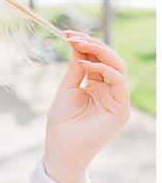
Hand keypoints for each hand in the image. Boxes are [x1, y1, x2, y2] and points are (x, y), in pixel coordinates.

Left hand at [43, 31, 130, 182]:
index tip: (67, 34)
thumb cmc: (63, 122)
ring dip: (98, 52)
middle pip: (110, 59)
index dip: (85, 44)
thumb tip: (79, 45)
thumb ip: (77, 68)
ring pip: (118, 66)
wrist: (62, 148)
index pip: (98, 59)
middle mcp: (110, 90)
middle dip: (92, 44)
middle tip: (72, 36)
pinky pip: (119, 82)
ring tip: (78, 44)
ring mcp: (117, 99)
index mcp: (98, 85)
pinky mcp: (121, 109)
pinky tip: (85, 66)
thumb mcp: (67, 88)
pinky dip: (103, 70)